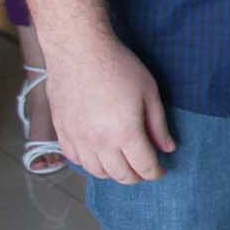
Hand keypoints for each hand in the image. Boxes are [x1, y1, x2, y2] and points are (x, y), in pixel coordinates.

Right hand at [46, 35, 176, 183]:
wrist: (80, 52)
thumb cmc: (119, 67)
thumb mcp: (149, 93)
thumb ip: (158, 125)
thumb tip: (168, 148)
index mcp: (124, 133)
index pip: (143, 166)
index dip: (155, 173)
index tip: (160, 171)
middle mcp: (98, 142)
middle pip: (119, 175)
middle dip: (135, 177)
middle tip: (144, 171)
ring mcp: (77, 139)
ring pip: (95, 171)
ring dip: (112, 174)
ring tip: (123, 165)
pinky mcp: (62, 132)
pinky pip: (75, 159)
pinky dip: (89, 164)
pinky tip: (98, 156)